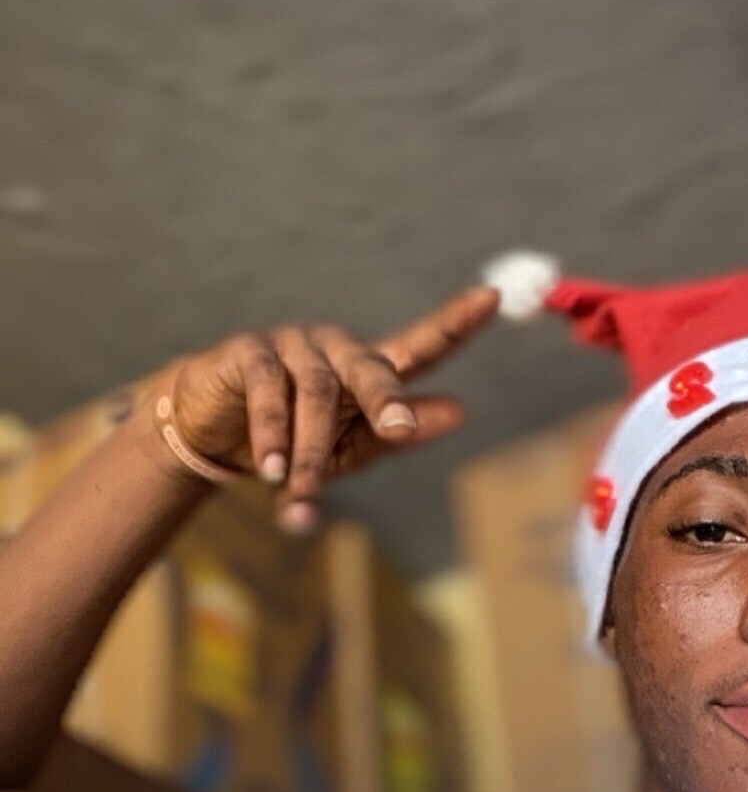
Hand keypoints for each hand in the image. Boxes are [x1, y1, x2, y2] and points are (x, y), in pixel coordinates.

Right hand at [163, 285, 498, 529]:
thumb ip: (395, 433)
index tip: (491, 298)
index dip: (455, 322)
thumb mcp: (347, 449)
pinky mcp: (249, 350)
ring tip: (300, 493)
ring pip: (317, 392)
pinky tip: (272, 470)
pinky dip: (271, 433)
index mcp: (368, 370)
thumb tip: (458, 412)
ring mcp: (292, 343)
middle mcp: (336, 347)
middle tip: (398, 432)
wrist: (212, 440)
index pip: (420, 344)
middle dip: (386, 401)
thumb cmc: (292, 444)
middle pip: (371, 367)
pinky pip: (269, 389)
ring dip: (310, 451)